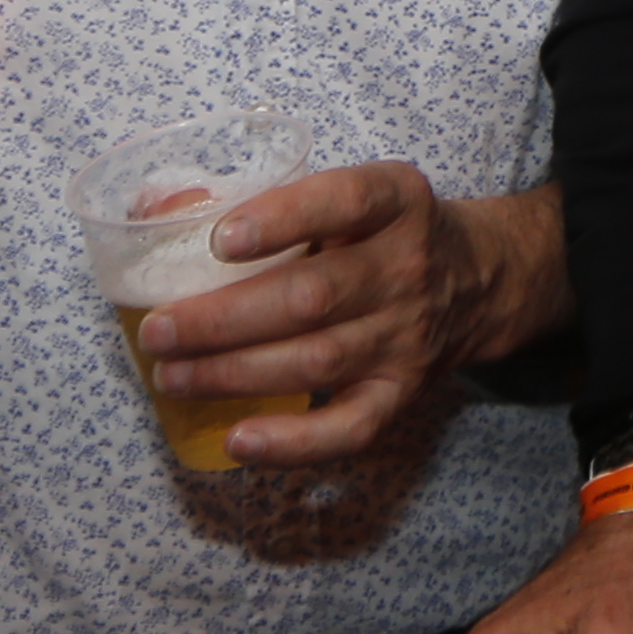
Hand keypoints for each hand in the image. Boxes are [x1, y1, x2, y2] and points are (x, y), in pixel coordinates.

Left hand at [139, 167, 562, 464]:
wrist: (479, 280)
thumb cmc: (385, 233)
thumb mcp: (357, 192)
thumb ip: (274, 196)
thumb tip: (153, 208)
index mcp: (395, 200)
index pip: (344, 202)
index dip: (282, 220)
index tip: (219, 240)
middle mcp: (407, 267)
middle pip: (312, 297)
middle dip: (223, 318)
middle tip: (158, 330)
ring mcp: (406, 336)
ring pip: (316, 360)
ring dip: (233, 374)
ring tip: (171, 376)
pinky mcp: (402, 392)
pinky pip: (350, 428)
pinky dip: (294, 441)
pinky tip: (238, 439)